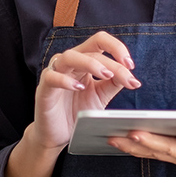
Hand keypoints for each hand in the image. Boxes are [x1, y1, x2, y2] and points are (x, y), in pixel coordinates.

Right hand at [28, 31, 140, 150]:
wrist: (58, 134)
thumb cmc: (77, 111)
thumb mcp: (101, 96)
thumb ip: (114, 83)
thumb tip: (131, 77)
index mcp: (84, 60)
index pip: (100, 42)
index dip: (117, 48)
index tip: (131, 66)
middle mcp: (70, 62)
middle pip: (90, 48)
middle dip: (112, 61)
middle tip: (127, 77)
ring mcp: (55, 72)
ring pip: (70, 56)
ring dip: (91, 63)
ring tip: (106, 75)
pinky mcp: (44, 88)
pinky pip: (52, 77)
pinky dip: (66, 80)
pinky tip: (79, 87)